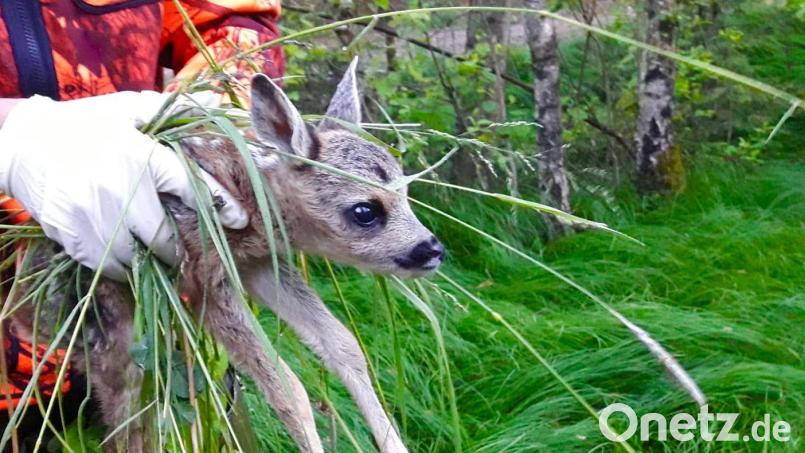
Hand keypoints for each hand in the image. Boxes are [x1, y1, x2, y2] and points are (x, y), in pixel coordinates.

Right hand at [0, 92, 247, 280]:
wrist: (22, 143)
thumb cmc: (85, 125)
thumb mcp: (129, 110)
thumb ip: (174, 109)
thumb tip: (216, 98)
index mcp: (143, 157)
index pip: (194, 189)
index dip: (223, 208)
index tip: (241, 222)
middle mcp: (123, 191)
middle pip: (167, 239)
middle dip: (180, 249)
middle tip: (186, 249)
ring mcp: (97, 219)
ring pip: (139, 260)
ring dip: (151, 262)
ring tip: (156, 256)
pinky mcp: (75, 239)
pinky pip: (109, 268)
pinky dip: (122, 267)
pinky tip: (126, 256)